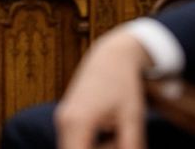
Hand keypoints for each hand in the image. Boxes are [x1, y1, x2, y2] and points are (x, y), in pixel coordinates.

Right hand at [55, 27, 151, 148]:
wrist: (113, 55)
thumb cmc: (124, 83)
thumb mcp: (132, 117)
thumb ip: (130, 145)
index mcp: (78, 122)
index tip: (116, 146)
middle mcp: (64, 122)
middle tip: (121, 139)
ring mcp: (63, 120)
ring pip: (74, 148)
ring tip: (117, 132)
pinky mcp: (66, 118)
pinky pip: (75, 141)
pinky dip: (91, 144)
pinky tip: (110, 131)